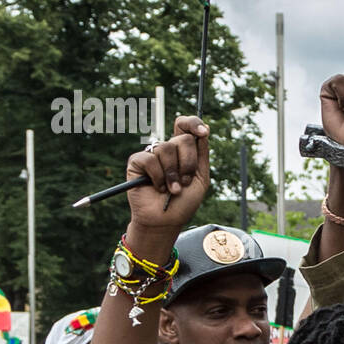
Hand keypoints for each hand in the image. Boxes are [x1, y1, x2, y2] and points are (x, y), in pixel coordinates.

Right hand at [124, 116, 210, 231]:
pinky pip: (149, 159)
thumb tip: (205, 128)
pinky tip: (157, 187)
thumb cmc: (183, 202)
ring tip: (172, 189)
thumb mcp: (201, 178)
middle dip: (188, 164)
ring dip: (173, 173)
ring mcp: (152, 155)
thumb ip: (202, 155)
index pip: (186, 126)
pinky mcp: (137, 162)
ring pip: (166, 148)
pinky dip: (157, 176)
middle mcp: (168, 150)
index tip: (204, 132)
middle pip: (182, 139)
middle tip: (185, 181)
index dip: (194, 123)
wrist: (166, 220)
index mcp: (184, 151)